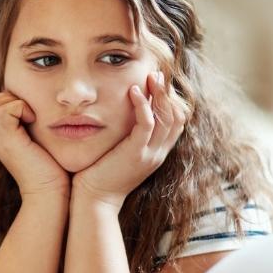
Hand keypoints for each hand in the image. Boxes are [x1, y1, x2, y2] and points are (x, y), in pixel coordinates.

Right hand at [0, 92, 69, 196]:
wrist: (49, 195)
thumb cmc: (52, 172)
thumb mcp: (39, 143)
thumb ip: (32, 127)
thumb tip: (40, 108)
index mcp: (0, 138)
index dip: (9, 101)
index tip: (29, 113)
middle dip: (9, 99)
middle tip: (28, 113)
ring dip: (14, 102)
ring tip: (31, 117)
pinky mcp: (8, 141)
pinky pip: (5, 110)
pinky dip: (21, 108)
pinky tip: (34, 121)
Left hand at [72, 71, 185, 209]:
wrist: (93, 199)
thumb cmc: (100, 173)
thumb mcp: (120, 151)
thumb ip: (128, 134)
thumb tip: (124, 111)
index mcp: (157, 152)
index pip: (177, 121)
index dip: (172, 99)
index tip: (159, 81)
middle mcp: (159, 153)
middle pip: (178, 117)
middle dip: (169, 92)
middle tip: (157, 73)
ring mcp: (150, 154)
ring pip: (168, 118)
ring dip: (160, 94)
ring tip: (150, 76)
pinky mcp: (136, 154)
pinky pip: (147, 125)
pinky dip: (143, 105)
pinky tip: (133, 91)